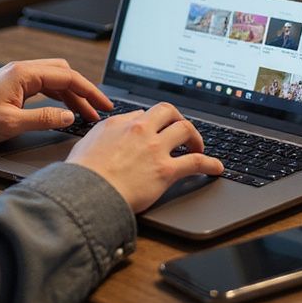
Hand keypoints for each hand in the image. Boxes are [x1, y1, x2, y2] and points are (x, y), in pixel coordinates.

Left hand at [0, 59, 112, 145]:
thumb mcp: (10, 124)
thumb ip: (43, 119)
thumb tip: (69, 117)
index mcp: (24, 74)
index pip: (67, 76)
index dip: (89, 91)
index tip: (104, 105)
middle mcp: (23, 70)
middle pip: (64, 73)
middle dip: (84, 91)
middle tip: (98, 111)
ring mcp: (19, 77)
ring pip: (55, 79)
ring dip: (72, 95)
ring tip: (85, 115)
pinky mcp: (15, 86)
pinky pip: (44, 86)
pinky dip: (59, 97)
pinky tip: (64, 111)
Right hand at [66, 102, 223, 212]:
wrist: (87, 190)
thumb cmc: (85, 169)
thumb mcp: (92, 137)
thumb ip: (112, 127)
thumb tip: (127, 122)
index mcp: (124, 122)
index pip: (148, 112)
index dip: (156, 120)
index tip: (160, 127)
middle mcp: (143, 130)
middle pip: (170, 112)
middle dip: (179, 119)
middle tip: (183, 132)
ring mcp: (156, 149)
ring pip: (185, 130)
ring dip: (196, 137)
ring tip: (198, 148)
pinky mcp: (166, 170)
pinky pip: (195, 162)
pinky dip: (210, 163)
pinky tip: (216, 167)